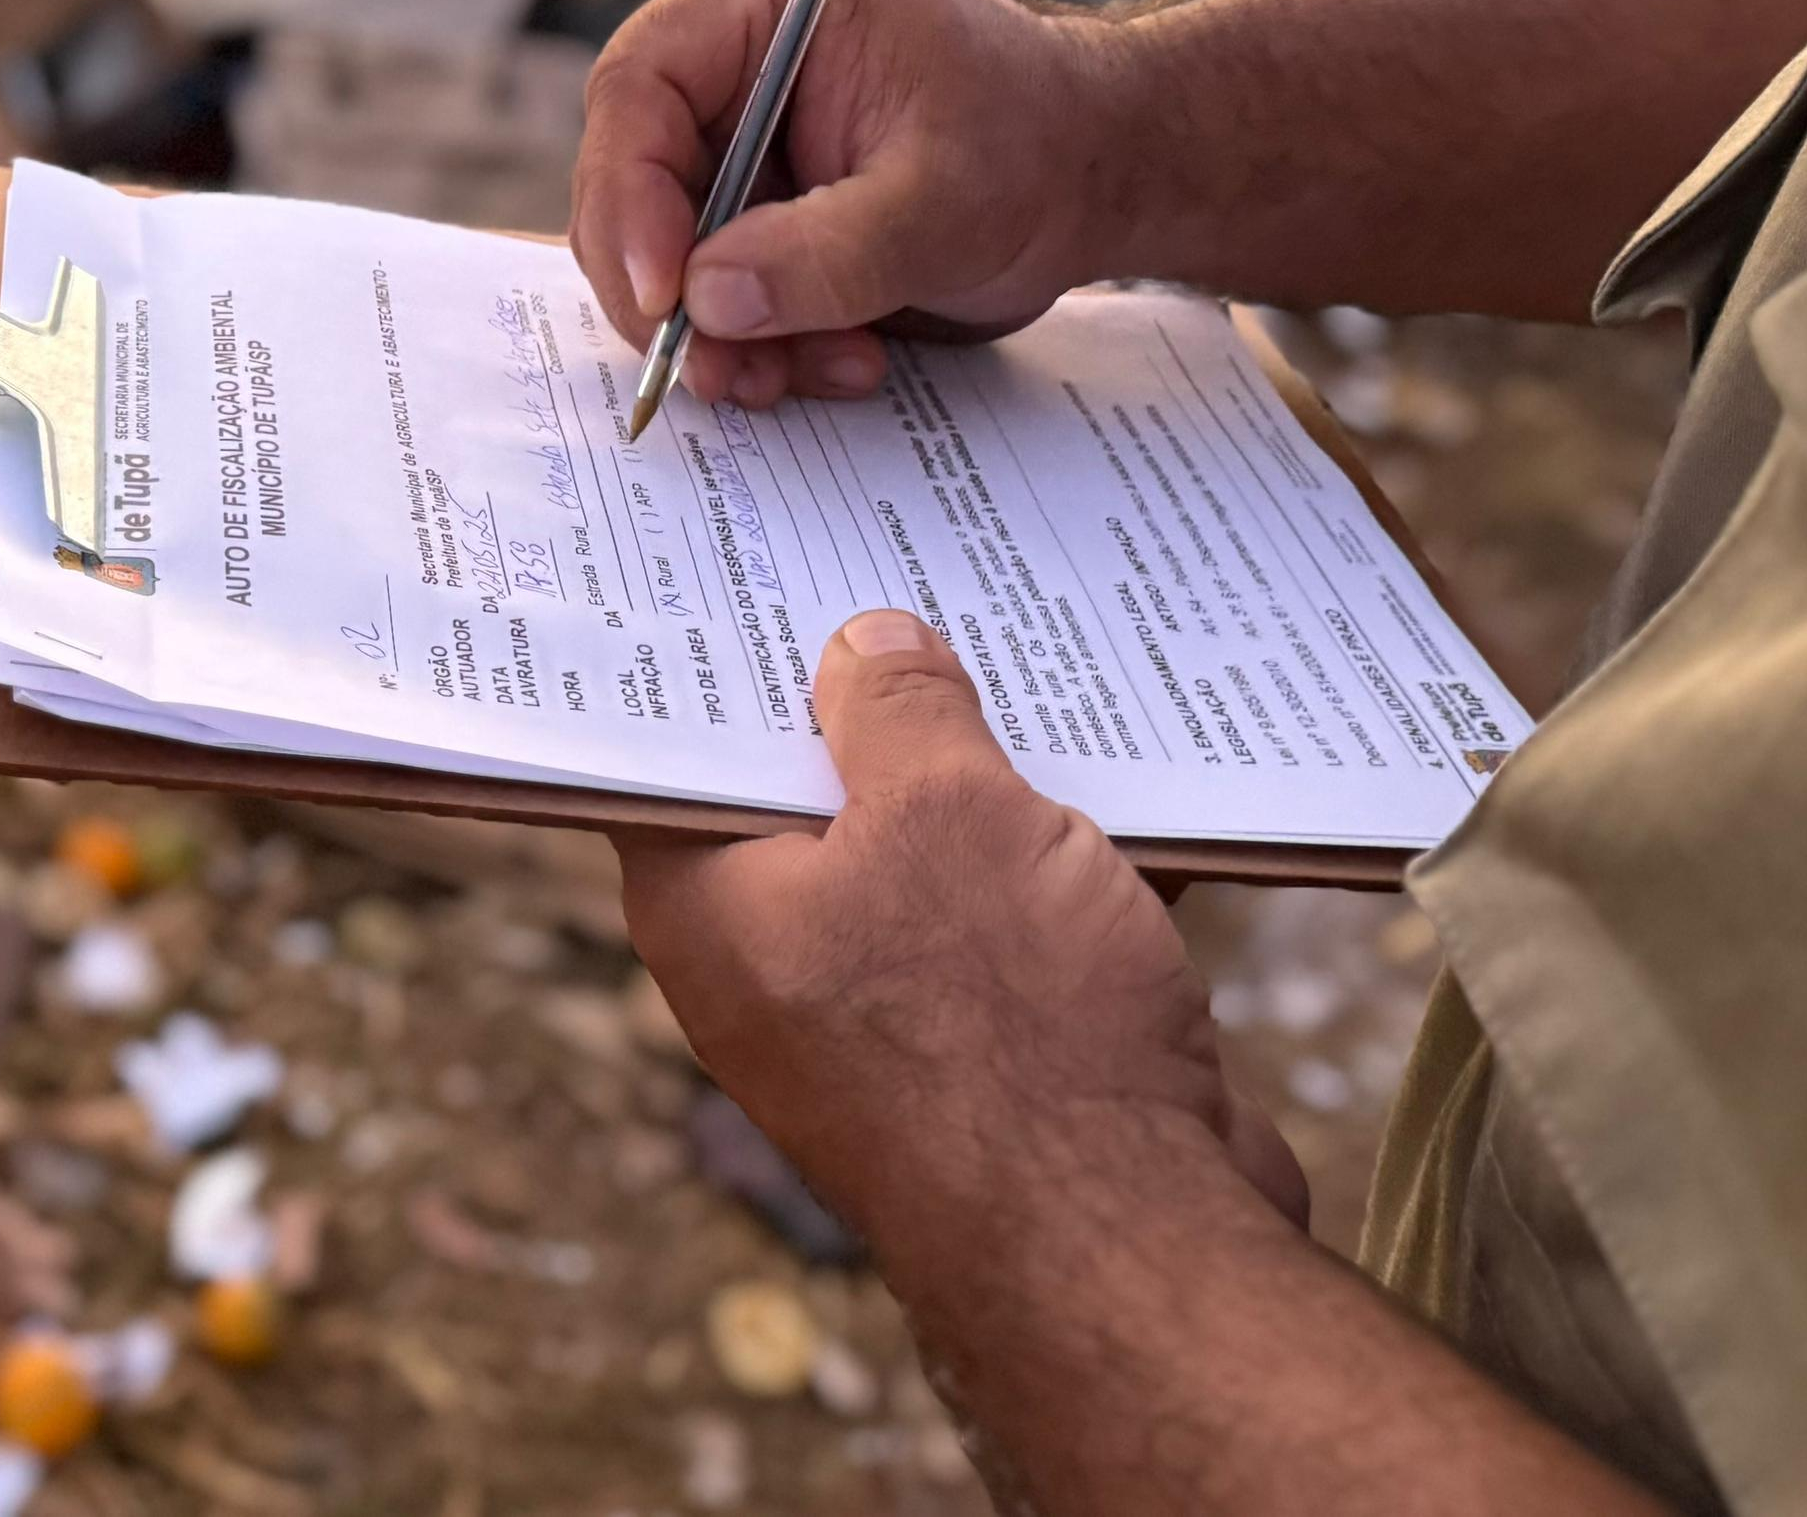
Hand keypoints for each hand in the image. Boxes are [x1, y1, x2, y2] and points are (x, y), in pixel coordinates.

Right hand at [572, 0, 1138, 410]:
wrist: (1100, 176)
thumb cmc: (1042, 143)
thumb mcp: (944, 202)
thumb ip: (826, 253)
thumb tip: (707, 301)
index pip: (640, 86)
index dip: (629, 194)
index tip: (664, 293)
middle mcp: (732, 64)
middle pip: (631, 181)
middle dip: (669, 292)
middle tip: (718, 368)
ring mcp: (742, 143)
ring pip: (668, 256)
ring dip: (725, 336)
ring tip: (815, 372)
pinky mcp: (761, 214)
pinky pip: (719, 295)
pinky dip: (762, 346)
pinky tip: (844, 362)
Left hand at [617, 610, 1309, 1258]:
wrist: (1135, 1248)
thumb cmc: (1007, 1028)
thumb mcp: (946, 813)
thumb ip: (899, 713)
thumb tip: (866, 649)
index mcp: (710, 909)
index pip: (672, 753)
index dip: (707, 653)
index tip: (739, 559)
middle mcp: (776, 967)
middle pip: (806, 793)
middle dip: (869, 691)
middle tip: (906, 562)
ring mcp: (888, 1015)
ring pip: (924, 851)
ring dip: (985, 769)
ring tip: (1031, 637)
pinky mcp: (998, 1048)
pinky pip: (1014, 916)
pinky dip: (1061, 854)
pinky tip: (1130, 770)